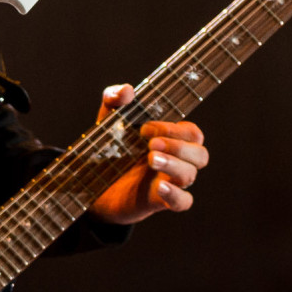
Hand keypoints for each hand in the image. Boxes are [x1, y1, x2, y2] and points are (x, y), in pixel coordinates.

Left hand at [87, 84, 208, 225]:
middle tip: (150, 144)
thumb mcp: (108, 119)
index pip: (192, 133)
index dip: (174, 129)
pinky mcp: (158, 201)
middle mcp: (175, 160)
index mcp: (170, 139)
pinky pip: (183, 202)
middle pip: (200, 154)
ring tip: (150, 159)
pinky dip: (176, 195)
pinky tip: (160, 186)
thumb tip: (127, 90)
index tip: (145, 128)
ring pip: (190, 175)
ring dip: (174, 165)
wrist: (90, 180)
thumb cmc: (108, 146)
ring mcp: (168, 181)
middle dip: (179, 147)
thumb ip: (114, 99)